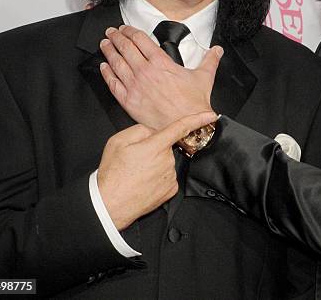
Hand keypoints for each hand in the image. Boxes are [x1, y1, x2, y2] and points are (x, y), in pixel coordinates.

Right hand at [97, 111, 217, 230]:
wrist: (110, 204)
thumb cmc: (113, 173)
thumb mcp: (118, 141)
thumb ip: (140, 130)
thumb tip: (152, 132)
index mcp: (156, 146)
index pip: (181, 128)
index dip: (198, 119)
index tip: (210, 116)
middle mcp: (167, 160)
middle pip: (166, 147)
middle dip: (155, 149)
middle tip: (136, 160)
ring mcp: (171, 176)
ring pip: (167, 163)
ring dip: (156, 165)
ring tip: (137, 174)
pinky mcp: (171, 190)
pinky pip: (168, 177)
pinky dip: (158, 178)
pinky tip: (144, 183)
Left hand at [99, 25, 222, 129]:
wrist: (187, 124)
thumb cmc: (193, 104)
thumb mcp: (204, 77)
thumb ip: (210, 60)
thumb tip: (217, 50)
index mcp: (161, 63)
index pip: (140, 40)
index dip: (130, 31)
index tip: (125, 29)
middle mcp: (145, 72)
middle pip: (125, 48)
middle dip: (116, 38)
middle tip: (111, 33)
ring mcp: (135, 86)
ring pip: (116, 63)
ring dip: (109, 51)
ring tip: (105, 44)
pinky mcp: (129, 101)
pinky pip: (113, 84)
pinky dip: (106, 74)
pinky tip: (104, 67)